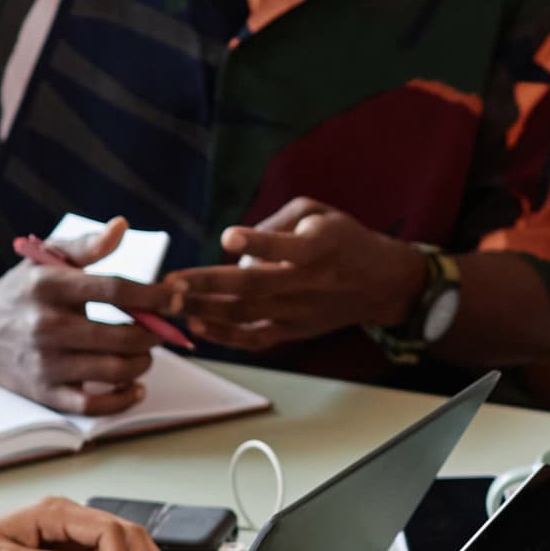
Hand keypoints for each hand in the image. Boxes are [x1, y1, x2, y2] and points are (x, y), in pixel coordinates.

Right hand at [0, 217, 176, 412]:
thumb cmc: (21, 290)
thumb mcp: (45, 257)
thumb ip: (86, 244)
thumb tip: (121, 226)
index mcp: (50, 286)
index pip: (115, 290)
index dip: (154, 295)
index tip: (176, 297)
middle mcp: (46, 325)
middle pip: (121, 336)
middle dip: (153, 333)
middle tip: (160, 329)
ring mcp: (44, 362)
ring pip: (113, 370)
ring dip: (142, 363)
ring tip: (145, 353)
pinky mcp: (43, 392)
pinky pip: (92, 404)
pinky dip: (121, 400)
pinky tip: (135, 387)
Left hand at [169, 198, 427, 353]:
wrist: (381, 283)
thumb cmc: (344, 239)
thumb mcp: (317, 211)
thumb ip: (276, 221)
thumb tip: (236, 243)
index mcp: (317, 248)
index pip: (284, 247)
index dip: (257, 242)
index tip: (229, 237)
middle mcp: (306, 283)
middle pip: (252, 286)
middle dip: (208, 285)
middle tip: (171, 283)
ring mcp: (298, 312)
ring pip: (245, 314)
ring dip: (204, 310)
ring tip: (169, 303)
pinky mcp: (294, 331)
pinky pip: (254, 339)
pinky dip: (224, 336)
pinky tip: (196, 327)